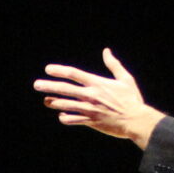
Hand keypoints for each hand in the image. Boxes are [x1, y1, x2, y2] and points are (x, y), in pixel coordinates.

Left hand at [34, 48, 161, 144]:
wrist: (136, 120)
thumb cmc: (132, 99)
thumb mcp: (125, 79)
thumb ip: (113, 65)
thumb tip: (106, 51)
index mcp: (97, 83)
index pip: (74, 74)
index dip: (59, 70)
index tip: (48, 69)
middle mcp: (90, 95)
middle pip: (64, 89)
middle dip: (48, 86)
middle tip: (37, 84)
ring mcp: (89, 109)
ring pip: (65, 105)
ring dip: (53, 102)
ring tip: (46, 101)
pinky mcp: (90, 121)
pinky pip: (72, 120)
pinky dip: (65, 117)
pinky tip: (62, 115)